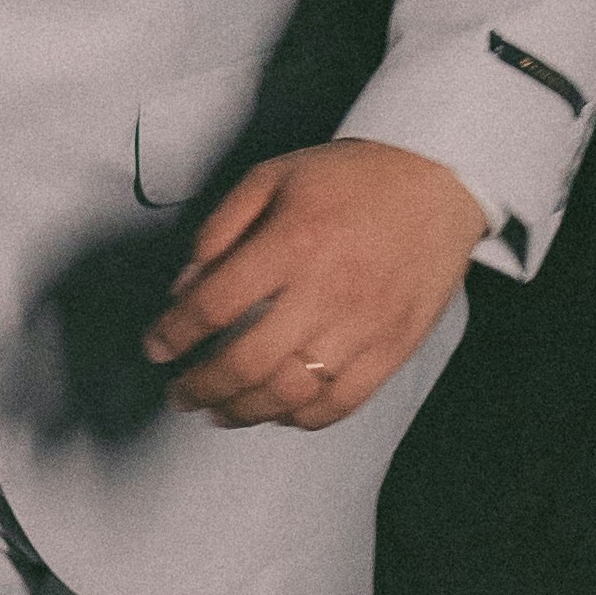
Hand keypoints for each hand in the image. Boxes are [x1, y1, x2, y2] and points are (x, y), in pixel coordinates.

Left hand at [141, 138, 487, 430]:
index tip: (156, 348)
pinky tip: (277, 412)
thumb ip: (221, 229)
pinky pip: (341, 402)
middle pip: (246, 362)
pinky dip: (301, 418)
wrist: (439, 179)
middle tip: (180, 395)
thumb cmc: (351, 177)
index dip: (174, 334)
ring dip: (244, 411)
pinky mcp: (394, 347)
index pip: (214, 305)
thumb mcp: (273, 176)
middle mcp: (326, 291)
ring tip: (219, 412)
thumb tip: (185, 287)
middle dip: (201, 387)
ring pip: (290, 393)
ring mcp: (364, 325)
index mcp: (291, 243)